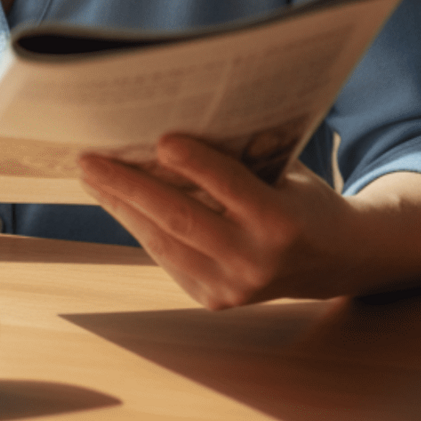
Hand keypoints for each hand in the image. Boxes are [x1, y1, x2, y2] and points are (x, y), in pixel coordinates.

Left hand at [78, 134, 362, 309]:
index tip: (161, 139)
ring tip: (91, 176)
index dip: (196, 163)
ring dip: (120, 206)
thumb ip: (239, 156)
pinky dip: (137, 224)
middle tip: (89, 159)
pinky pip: (165, 256)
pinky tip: (115, 200)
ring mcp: (233, 286)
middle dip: (127, 186)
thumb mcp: (284, 171)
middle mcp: (256, 260)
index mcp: (282, 222)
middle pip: (181, 219)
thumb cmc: (298, 198)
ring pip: (162, 241)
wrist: (332, 261)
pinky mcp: (213, 298)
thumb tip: (171, 122)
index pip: (231, 188)